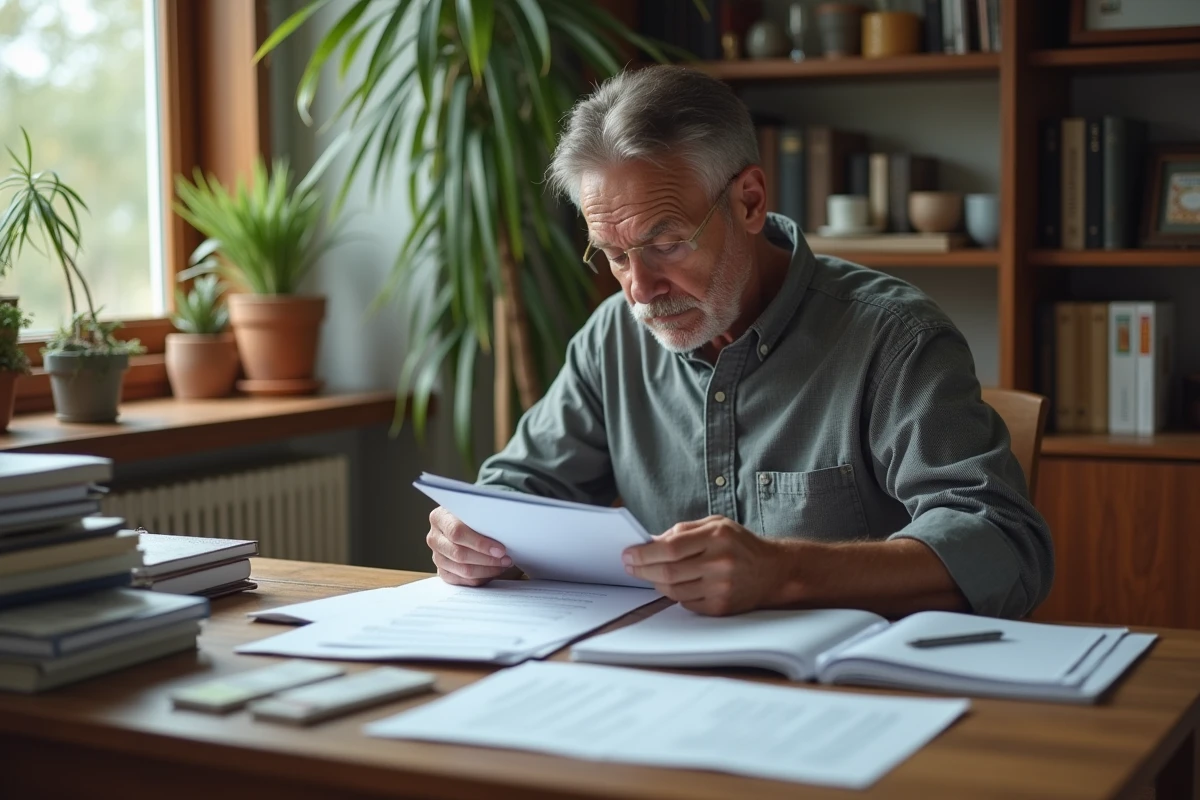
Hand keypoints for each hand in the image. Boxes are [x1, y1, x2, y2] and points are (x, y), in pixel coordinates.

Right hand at [426, 506, 513, 585]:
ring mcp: (437, 556)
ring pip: (462, 570)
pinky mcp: (443, 571)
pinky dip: (481, 578)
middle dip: (487, 559)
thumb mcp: (474, 510)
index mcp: (439, 518)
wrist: (464, 524)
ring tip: (503, 564)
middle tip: (505, 558)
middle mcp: (434, 538)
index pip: (457, 533)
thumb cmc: (472, 516)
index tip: (500, 549)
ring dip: (487, 569)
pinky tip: (493, 571)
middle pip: (459, 554)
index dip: (480, 543)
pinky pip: (463, 581)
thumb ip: (482, 518)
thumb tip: (502, 530)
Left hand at [622, 515, 784, 615]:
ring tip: (651, 574)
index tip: (628, 554)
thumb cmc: (740, 544)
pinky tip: (675, 585)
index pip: (670, 548)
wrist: (773, 571)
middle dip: (642, 570)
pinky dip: (675, 595)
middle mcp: (720, 562)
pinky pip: (686, 603)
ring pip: (673, 591)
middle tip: (630, 566)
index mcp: (717, 536)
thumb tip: (649, 542)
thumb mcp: (715, 524)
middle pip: (668, 572)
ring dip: (656, 583)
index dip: (644, 553)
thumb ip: (683, 530)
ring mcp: (721, 587)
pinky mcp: (721, 607)